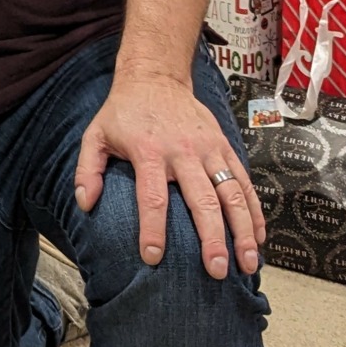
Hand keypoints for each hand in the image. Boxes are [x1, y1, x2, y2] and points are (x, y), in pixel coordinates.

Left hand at [74, 69, 264, 279]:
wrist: (155, 76)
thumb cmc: (123, 112)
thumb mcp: (95, 134)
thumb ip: (87, 169)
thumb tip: (85, 204)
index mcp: (148, 151)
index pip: (152, 197)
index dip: (152, 229)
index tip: (153, 258)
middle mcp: (183, 151)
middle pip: (202, 200)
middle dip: (211, 238)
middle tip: (215, 271)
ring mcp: (209, 148)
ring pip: (233, 193)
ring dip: (244, 230)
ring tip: (248, 263)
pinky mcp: (225, 145)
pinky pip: (245, 181)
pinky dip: (255, 210)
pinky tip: (260, 237)